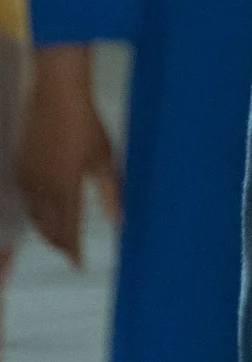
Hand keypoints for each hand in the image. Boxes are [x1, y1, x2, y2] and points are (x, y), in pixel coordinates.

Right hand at [19, 45, 119, 264]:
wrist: (56, 97)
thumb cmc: (86, 125)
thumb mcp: (105, 160)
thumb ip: (111, 193)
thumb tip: (120, 222)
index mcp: (65, 188)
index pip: (67, 230)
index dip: (73, 250)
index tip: (78, 264)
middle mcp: (42, 188)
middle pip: (47, 227)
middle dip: (58, 243)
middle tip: (70, 253)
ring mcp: (28, 178)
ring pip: (33, 215)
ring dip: (45, 229)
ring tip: (59, 239)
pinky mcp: (21, 167)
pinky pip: (26, 199)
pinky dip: (35, 212)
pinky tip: (43, 212)